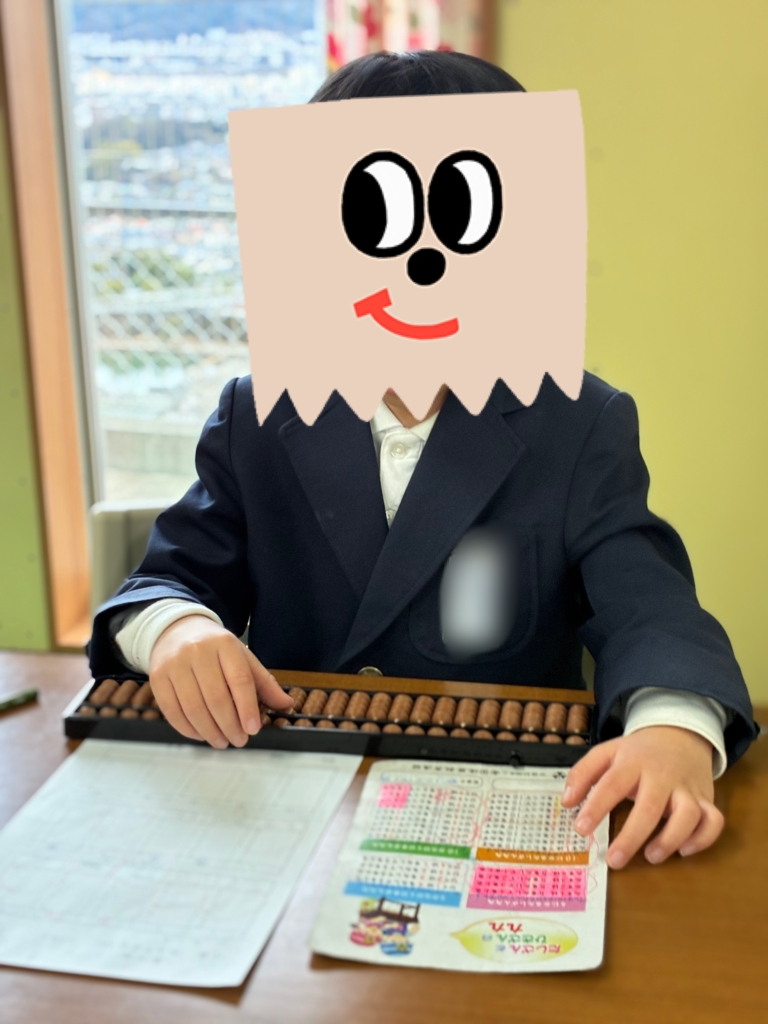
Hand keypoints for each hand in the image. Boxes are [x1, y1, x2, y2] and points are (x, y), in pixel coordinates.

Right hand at [149, 615, 291, 747]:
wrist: (176, 630)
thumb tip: (285, 705)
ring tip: (222, 741)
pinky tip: (201, 735)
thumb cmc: (214, 648)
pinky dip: (188, 729)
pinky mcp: (158, 678)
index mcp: (225, 644)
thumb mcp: (242, 657)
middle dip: (230, 725)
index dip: (247, 708)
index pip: (239, 680)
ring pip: (193, 708)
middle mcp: (198, 652)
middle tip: (239, 740)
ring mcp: (175, 664)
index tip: (253, 729)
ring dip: (210, 731)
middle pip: (216, 697)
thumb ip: (263, 682)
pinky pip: (172, 711)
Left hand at [561, 726, 723, 868]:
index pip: (612, 783)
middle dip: (631, 836)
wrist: (679, 733)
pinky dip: (703, 838)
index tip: (581, 829)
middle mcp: (662, 775)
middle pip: (650, 806)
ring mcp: (686, 788)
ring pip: (688, 814)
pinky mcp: (705, 799)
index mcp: (633, 761)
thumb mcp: (607, 752)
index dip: (596, 806)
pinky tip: (684, 850)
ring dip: (671, 839)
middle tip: (613, 860)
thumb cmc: (638, 751)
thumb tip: (565, 803)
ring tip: (651, 856)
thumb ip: (582, 774)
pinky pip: (713, 821)